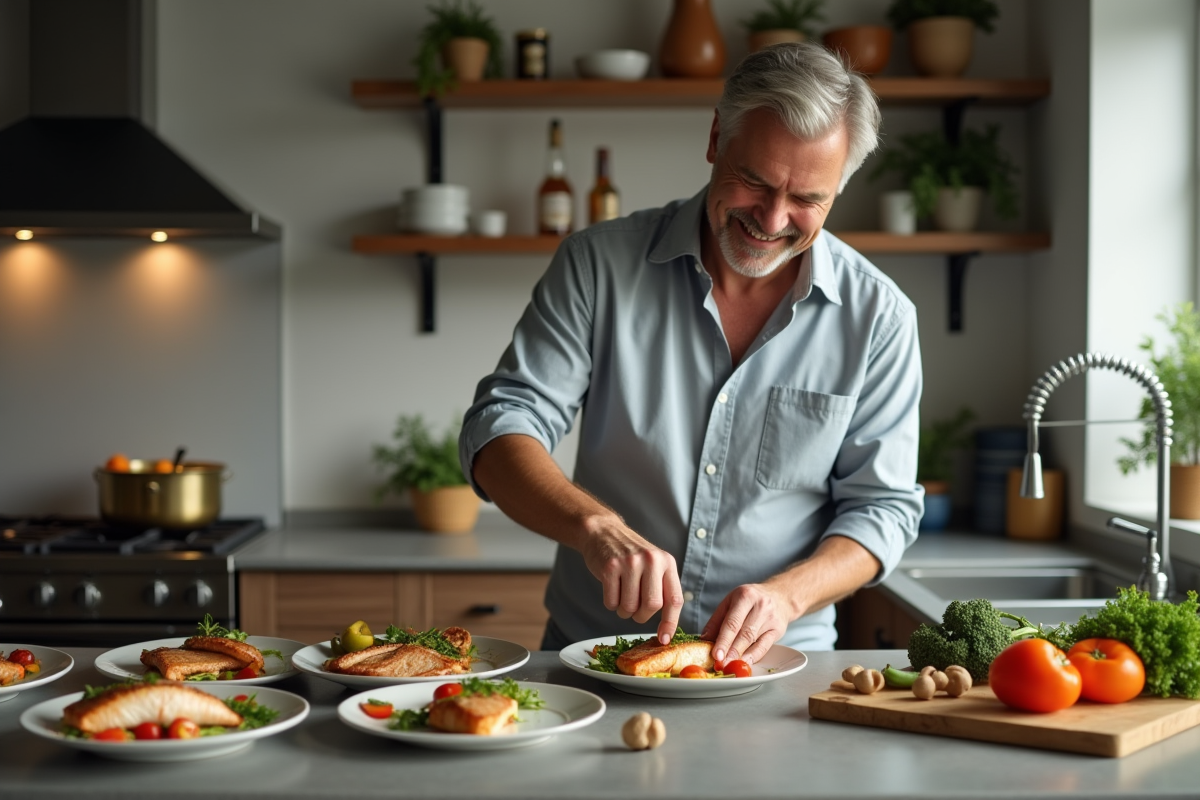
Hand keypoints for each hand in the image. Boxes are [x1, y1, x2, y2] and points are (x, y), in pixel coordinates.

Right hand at [579, 522, 683, 643]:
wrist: (603, 532)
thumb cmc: (630, 555)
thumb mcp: (654, 563)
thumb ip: (662, 587)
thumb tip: (667, 626)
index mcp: (667, 562)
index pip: (674, 599)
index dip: (670, 623)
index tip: (664, 639)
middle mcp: (651, 560)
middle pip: (651, 606)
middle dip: (641, 616)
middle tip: (635, 610)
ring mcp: (630, 562)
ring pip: (629, 607)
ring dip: (623, 611)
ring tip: (622, 597)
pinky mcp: (610, 567)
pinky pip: (611, 601)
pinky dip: (611, 603)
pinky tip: (611, 589)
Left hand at [701, 583, 791, 665]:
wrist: (780, 595)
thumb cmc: (750, 599)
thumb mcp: (730, 601)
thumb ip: (717, 620)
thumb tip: (704, 639)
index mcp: (745, 596)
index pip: (732, 622)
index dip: (724, 640)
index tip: (716, 654)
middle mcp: (760, 606)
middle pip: (744, 633)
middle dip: (731, 651)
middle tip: (720, 664)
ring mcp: (771, 619)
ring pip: (754, 641)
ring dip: (740, 656)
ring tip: (729, 665)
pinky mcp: (778, 630)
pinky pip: (765, 647)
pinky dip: (753, 657)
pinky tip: (744, 662)